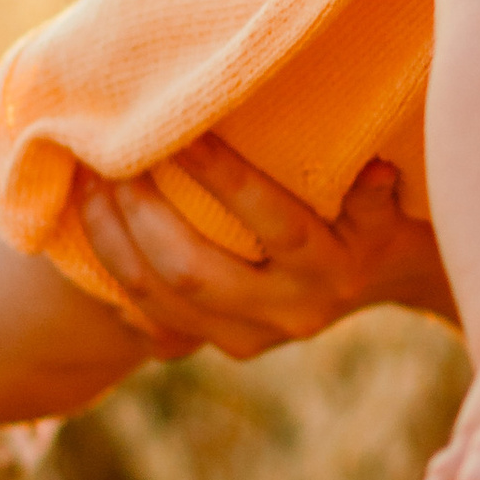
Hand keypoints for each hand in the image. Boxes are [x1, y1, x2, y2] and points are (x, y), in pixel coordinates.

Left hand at [76, 140, 455, 356]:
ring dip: (113, 240)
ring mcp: (251, 340)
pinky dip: (114, 271)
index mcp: (330, 274)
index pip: (273, 225)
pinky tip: (88, 227)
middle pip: (196, 273)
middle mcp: (289, 315)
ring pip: (161, 299)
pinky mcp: (221, 347)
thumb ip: (377, 197)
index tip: (178, 132)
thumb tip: (380, 172)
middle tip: (112, 160)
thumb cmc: (378, 220)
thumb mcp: (391, 209)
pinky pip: (151, 317)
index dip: (224, 179)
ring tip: (88, 183)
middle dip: (144, 214)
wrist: (379, 280)